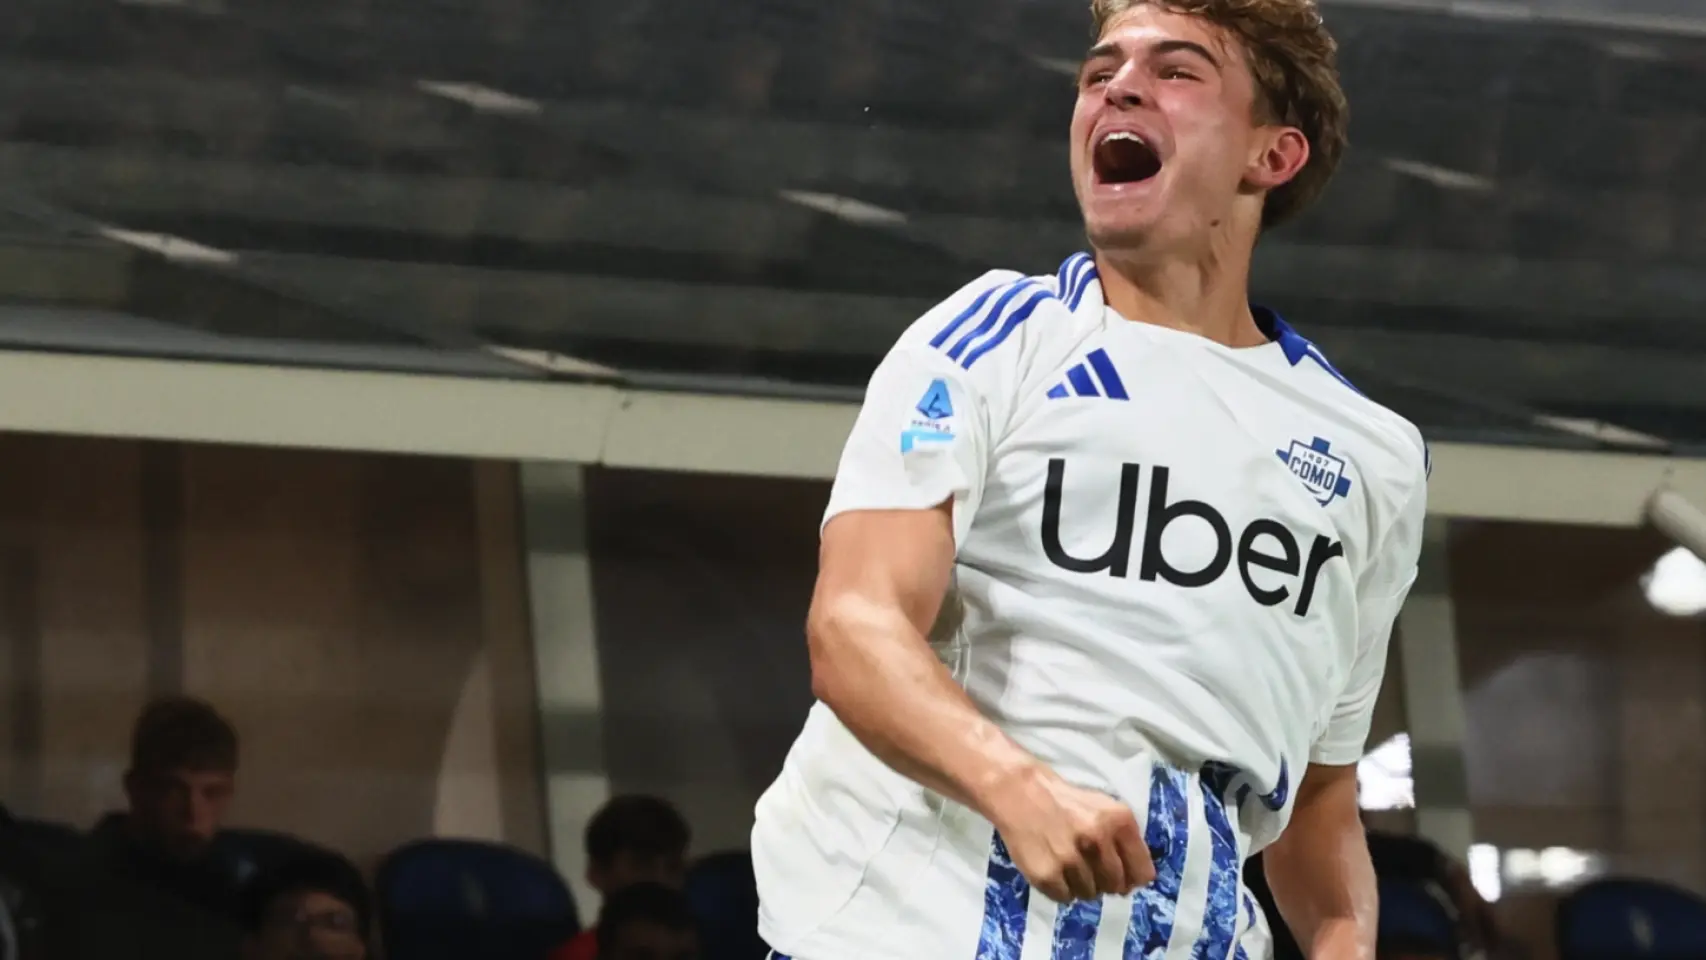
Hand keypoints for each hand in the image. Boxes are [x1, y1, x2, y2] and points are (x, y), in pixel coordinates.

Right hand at [984, 763, 1154, 902]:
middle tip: (1088, 866)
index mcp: (1119, 821)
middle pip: (1115, 886)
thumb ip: (1126, 841)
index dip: (1132, 877)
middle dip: (1105, 881)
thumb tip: (1136, 881)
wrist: (1020, 792)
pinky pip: (1065, 898)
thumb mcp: (1105, 809)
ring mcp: (1071, 858)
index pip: (1142, 873)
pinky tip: (1053, 868)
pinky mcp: (1046, 874)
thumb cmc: (1067, 802)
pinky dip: (1060, 889)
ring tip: (1066, 863)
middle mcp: (1097, 839)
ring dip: (1080, 884)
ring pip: (1090, 894)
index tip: (1121, 875)